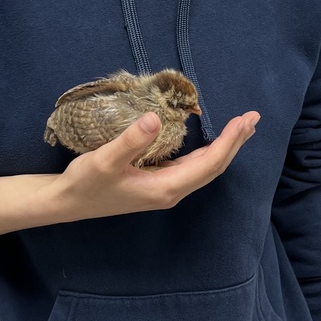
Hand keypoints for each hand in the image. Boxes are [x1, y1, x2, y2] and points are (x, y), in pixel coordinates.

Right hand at [47, 109, 259, 222]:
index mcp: (166, 188)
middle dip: (235, 142)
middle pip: (213, 166)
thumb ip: (131, 141)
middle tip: (253, 118)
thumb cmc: (85, 183)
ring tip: (240, 126)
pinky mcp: (156, 182)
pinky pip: (191, 166)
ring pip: (204, 167)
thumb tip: (156, 118)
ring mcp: (164, 188)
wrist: (67, 202)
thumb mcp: (104, 160)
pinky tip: (210, 140)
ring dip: (224, 146)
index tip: (244, 120)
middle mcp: (171, 191)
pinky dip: (207, 150)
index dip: (229, 142)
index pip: (209, 164)